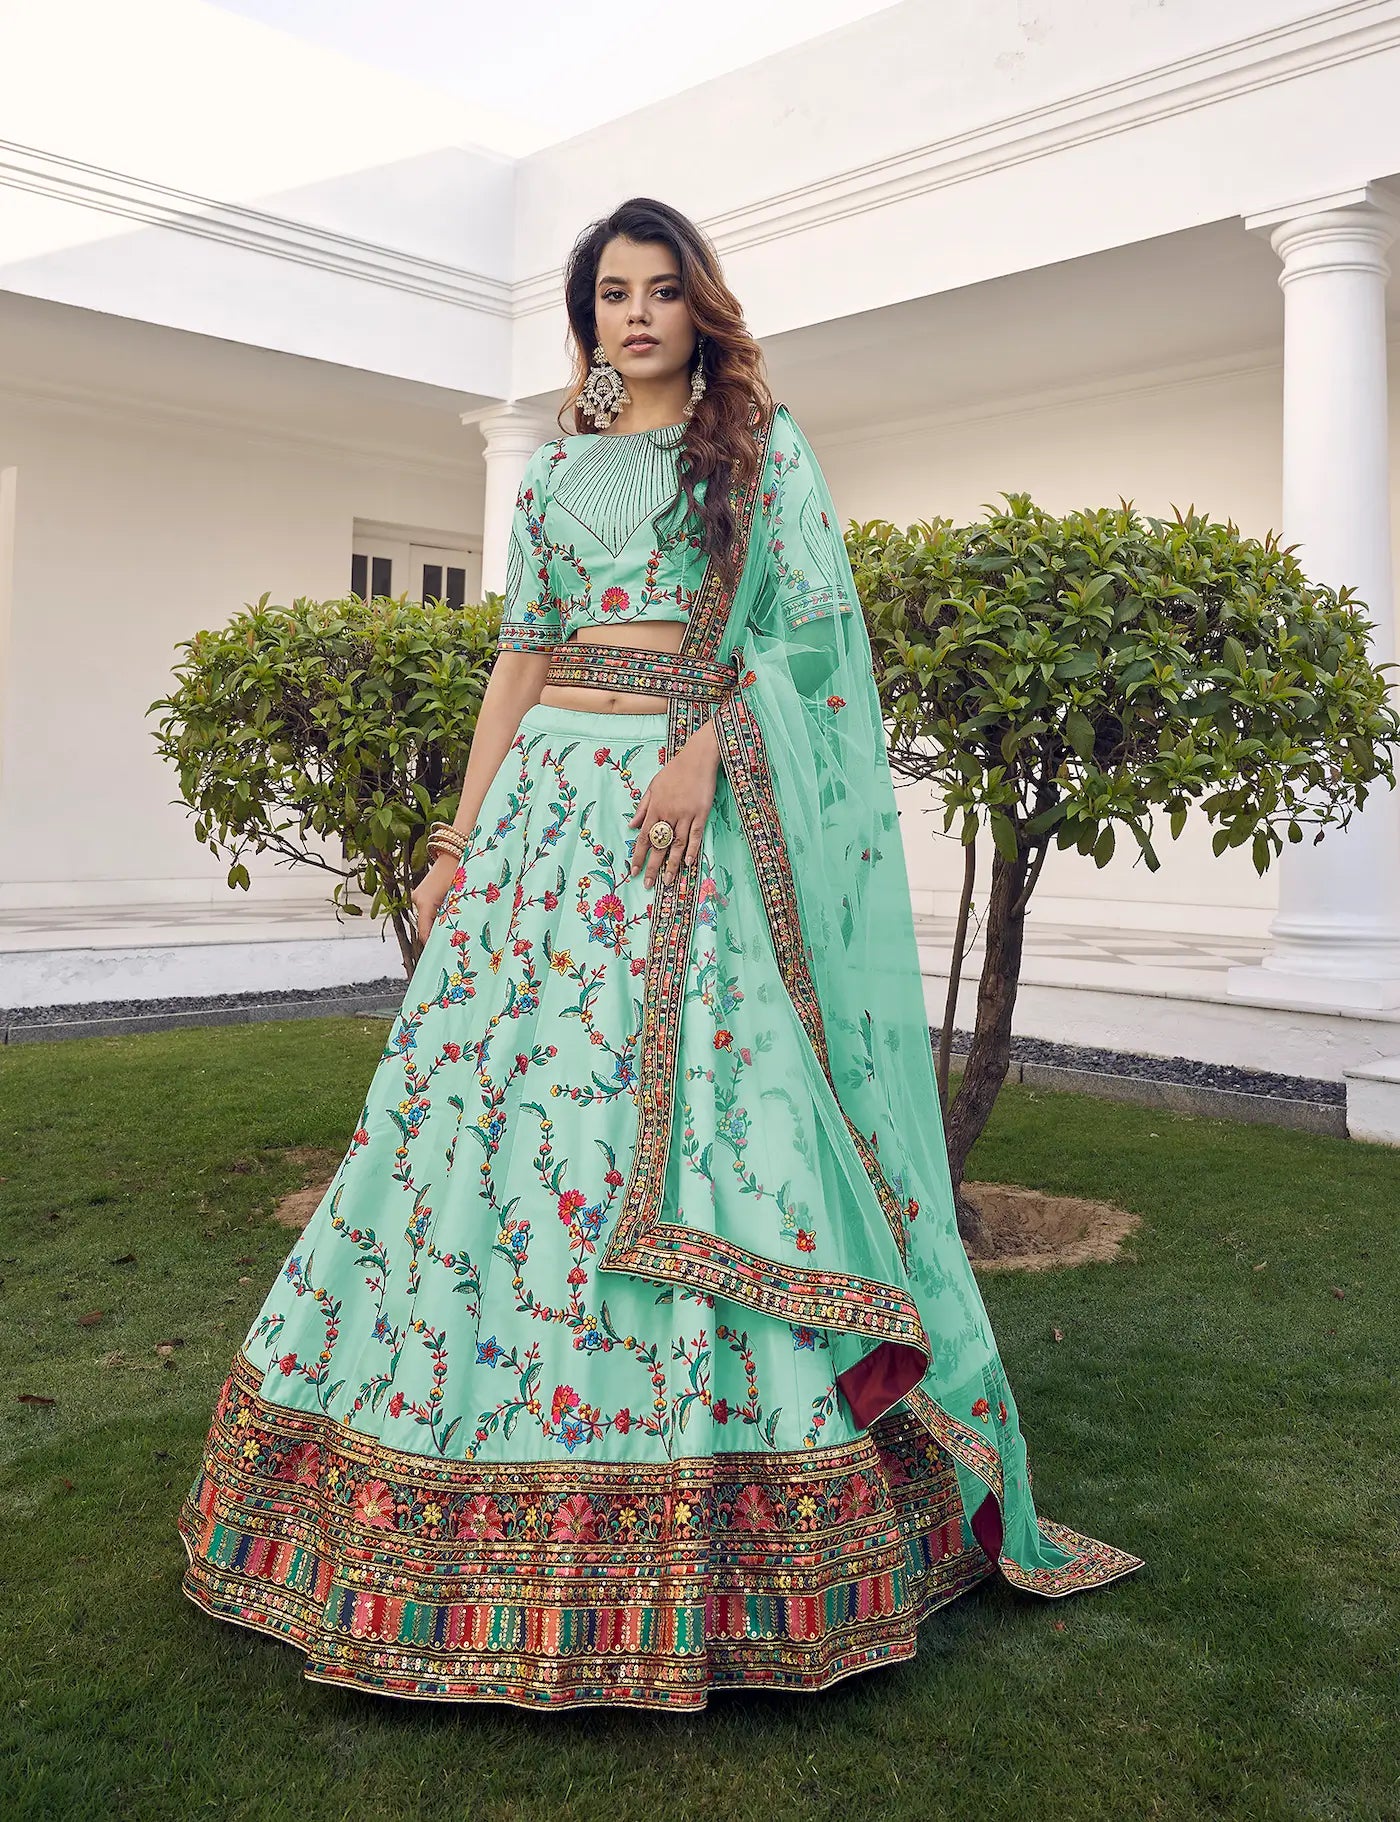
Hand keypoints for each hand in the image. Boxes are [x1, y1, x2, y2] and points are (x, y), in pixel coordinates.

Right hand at [411, 853, 460, 947]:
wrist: (455, 850)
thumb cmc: (461, 870)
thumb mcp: (460, 896)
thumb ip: (455, 916)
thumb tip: (456, 937)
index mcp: (425, 902)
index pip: (425, 933)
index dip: (434, 946)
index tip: (444, 956)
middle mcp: (417, 900)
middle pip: (426, 927)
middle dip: (439, 936)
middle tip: (454, 948)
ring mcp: (418, 896)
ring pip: (428, 919)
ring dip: (440, 925)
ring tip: (455, 934)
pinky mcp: (423, 893)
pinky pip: (429, 911)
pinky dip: (439, 916)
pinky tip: (452, 919)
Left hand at [626, 721, 719, 888]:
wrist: (697, 758)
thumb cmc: (674, 771)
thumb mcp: (652, 786)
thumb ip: (642, 807)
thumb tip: (631, 825)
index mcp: (654, 808)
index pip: (644, 837)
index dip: (638, 856)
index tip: (633, 872)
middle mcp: (668, 814)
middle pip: (659, 846)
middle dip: (653, 867)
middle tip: (648, 884)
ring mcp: (685, 814)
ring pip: (677, 844)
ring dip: (672, 864)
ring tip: (669, 881)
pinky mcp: (701, 813)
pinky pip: (695, 835)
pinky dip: (692, 850)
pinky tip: (688, 863)